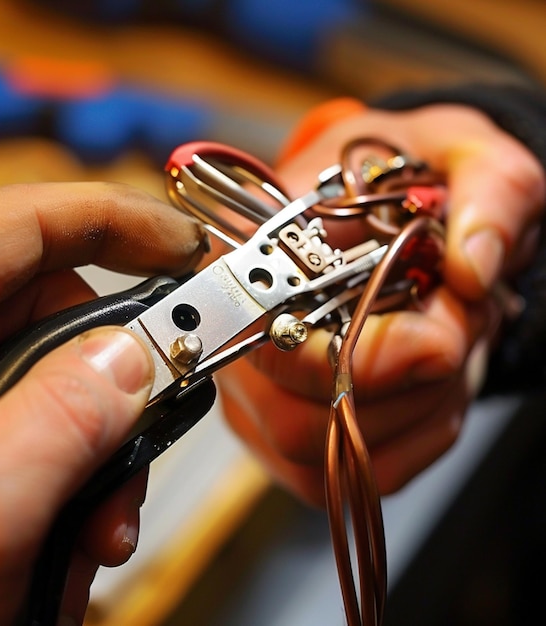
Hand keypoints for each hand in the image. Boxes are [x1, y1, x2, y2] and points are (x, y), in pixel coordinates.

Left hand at [0, 182, 205, 624]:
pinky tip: (68, 538)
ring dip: (98, 452)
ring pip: (57, 383)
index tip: (184, 245)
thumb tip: (133, 360)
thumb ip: (69, 414)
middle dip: (116, 379)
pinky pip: (39, 434)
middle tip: (150, 427)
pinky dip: (72, 483)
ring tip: (97, 527)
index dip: (116, 221)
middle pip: (54, 313)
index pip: (23, 223)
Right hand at [219, 104, 544, 502]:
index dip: (358, 352)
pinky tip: (437, 386)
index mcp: (261, 249)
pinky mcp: (291, 429)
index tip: (442, 339)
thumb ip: (489, 195)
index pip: (267, 329)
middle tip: (462, 329)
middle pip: (292, 414)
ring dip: (419, 410)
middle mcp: (242, 328)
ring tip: (452, 343)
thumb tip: (470, 271)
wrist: (404, 212)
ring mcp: (260, 389)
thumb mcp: (467, 154)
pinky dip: (420, 438)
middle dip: (405, 389)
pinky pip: (353, 469)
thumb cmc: (412, 182)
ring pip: (325, 450)